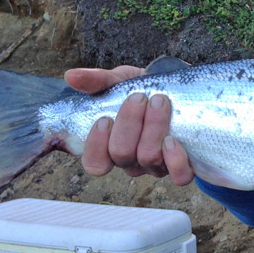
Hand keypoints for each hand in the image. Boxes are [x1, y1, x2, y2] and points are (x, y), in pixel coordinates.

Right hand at [63, 66, 194, 184]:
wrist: (180, 89)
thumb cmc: (144, 89)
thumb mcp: (119, 81)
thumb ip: (96, 81)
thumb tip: (71, 76)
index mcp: (110, 146)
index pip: (95, 163)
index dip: (97, 145)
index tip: (105, 118)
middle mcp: (132, 161)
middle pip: (122, 155)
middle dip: (129, 124)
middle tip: (139, 97)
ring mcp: (157, 165)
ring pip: (149, 158)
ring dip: (154, 128)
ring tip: (160, 101)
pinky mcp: (182, 166)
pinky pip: (179, 176)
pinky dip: (176, 160)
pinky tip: (174, 139)